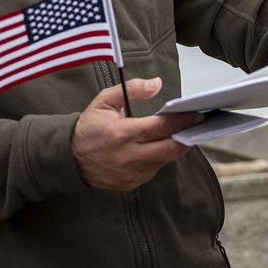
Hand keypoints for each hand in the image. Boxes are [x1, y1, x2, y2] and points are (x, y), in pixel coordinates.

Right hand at [72, 77, 201, 191]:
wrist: (69, 157)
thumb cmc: (89, 126)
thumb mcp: (105, 100)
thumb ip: (131, 89)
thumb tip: (157, 83)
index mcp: (124, 133)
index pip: (162, 127)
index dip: (182, 121)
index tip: (197, 114)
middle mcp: (130, 156)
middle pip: (170, 149)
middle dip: (186, 137)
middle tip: (196, 126)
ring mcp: (131, 173)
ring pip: (163, 161)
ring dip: (172, 148)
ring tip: (178, 134)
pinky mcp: (131, 184)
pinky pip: (152, 170)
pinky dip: (157, 159)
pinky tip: (156, 148)